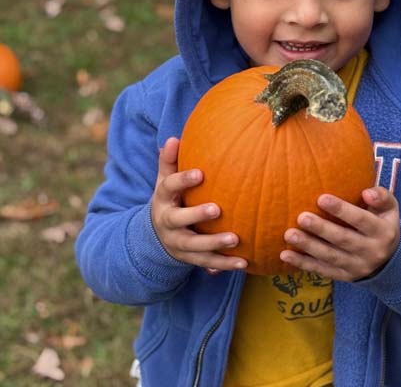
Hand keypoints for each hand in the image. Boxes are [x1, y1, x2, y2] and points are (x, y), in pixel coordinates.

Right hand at [150, 137, 246, 271]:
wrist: (156, 235)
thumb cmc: (171, 199)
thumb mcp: (165, 180)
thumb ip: (170, 161)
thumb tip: (173, 138)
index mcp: (162, 199)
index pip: (169, 187)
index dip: (183, 180)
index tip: (200, 173)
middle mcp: (167, 222)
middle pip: (178, 220)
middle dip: (196, 215)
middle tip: (217, 209)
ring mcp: (177, 243)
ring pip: (193, 246)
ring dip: (214, 245)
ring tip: (235, 239)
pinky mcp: (189, 258)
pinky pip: (206, 263)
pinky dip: (224, 264)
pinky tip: (243, 262)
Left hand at [280, 187, 399, 281]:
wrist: (391, 261)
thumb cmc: (383, 224)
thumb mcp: (390, 209)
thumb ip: (381, 196)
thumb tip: (366, 193)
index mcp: (382, 232)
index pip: (360, 220)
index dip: (342, 210)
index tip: (321, 198)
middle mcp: (370, 251)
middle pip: (343, 239)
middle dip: (321, 229)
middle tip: (301, 217)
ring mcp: (356, 266)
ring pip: (330, 256)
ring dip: (308, 246)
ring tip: (289, 234)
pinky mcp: (344, 276)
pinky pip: (322, 270)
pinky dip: (303, 264)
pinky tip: (286, 255)